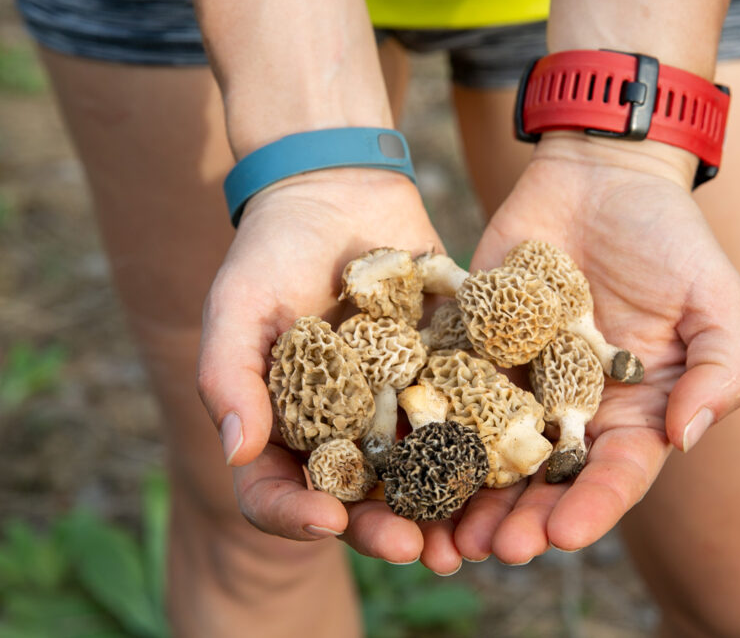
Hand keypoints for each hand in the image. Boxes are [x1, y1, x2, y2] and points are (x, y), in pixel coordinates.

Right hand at [196, 171, 460, 568]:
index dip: (297, 516)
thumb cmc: (271, 249)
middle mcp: (343, 427)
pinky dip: (485, 444)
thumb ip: (229, 376)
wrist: (338, 190)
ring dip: (444, 509)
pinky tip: (510, 465)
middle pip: (359, 497)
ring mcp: (395, 403)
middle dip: (385, 527)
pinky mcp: (443, 372)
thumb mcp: (238, 306)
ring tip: (469, 536)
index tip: (326, 523)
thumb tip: (237, 453)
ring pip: (419, 471)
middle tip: (415, 548)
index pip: (280, 490)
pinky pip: (465, 415)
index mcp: (285, 425)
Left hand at [453, 135, 739, 562]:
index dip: (592, 508)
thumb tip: (687, 437)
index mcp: (634, 411)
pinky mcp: (473, 346)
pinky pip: (449, 392)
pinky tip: (407, 462)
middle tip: (494, 551)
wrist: (601, 174)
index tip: (562, 536)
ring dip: (470, 497)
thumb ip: (721, 370)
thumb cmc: (670, 237)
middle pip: (546, 480)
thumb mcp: (717, 299)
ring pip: (491, 452)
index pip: (616, 474)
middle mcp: (573, 409)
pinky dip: (431, 430)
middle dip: (522, 520)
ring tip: (445, 535)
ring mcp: (520, 380)